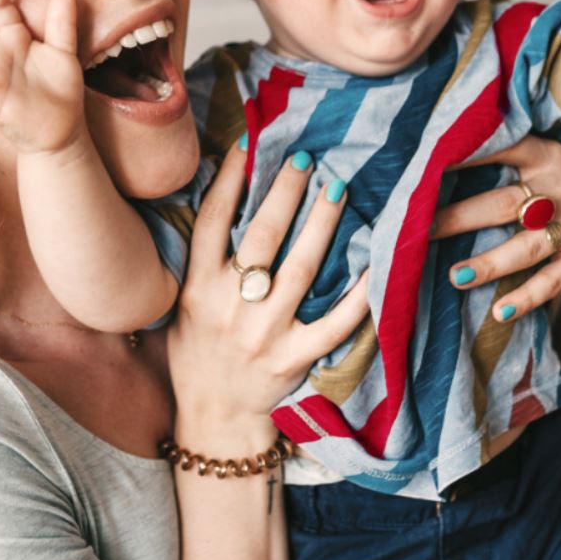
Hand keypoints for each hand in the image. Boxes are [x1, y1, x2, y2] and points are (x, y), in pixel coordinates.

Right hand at [167, 142, 368, 451]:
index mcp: (199, 288)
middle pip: (262, 237)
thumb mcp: (184, 302)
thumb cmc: (196, 349)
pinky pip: (334, 322)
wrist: (213, 414)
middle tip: (306, 159)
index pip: (212, 222)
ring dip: (321, 225)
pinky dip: (357, 294)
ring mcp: (264, 334)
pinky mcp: (294, 358)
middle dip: (285, 192)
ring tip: (337, 189)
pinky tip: (376, 262)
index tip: (247, 145)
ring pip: (300, 270)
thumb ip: (202, 257)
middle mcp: (230, 307)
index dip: (228, 180)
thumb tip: (224, 194)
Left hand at [433, 138, 560, 321]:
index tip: (426, 164)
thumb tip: (436, 155)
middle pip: (504, 203)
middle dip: (459, 218)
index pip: (503, 148)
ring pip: (525, 247)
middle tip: (419, 230)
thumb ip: (507, 157)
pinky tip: (498, 312)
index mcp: (547, 156)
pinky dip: (524, 299)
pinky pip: (550, 282)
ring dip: (488, 264)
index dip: (466, 154)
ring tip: (455, 276)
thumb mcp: (545, 165)